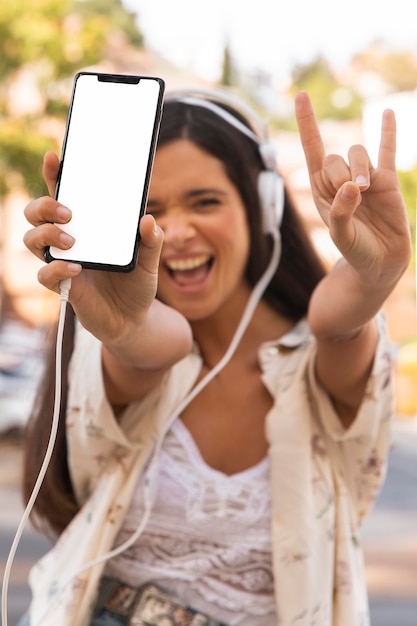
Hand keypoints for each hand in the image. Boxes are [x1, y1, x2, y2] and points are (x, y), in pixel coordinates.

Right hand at [23, 152, 190, 362]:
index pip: (65, 194)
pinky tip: (75, 269)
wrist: (133, 320)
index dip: (56, 174)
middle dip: (44, 205)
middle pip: (36, 212)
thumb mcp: (150, 261)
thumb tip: (148, 219)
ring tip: (72, 241)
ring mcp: (62, 262)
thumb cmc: (137, 284)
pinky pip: (45, 275)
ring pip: (32, 240)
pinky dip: (56, 269)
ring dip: (47, 234)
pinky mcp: (63, 286)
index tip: (55, 157)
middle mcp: (69, 240)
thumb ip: (151, 240)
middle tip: (68, 212)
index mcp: (88, 226)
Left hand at [295, 91, 411, 290]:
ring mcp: (365, 178)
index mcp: (322, 190)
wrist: (381, 262)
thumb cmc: (355, 251)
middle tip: (349, 195)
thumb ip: (342, 213)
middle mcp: (341, 180)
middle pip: (335, 156)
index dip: (308, 124)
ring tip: (364, 191)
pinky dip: (388, 132)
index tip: (301, 96)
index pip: (313, 150)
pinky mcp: (387, 181)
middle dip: (339, 172)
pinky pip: (388, 151)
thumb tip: (352, 187)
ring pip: (358, 153)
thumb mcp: (342, 236)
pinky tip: (387, 113)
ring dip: (359, 167)